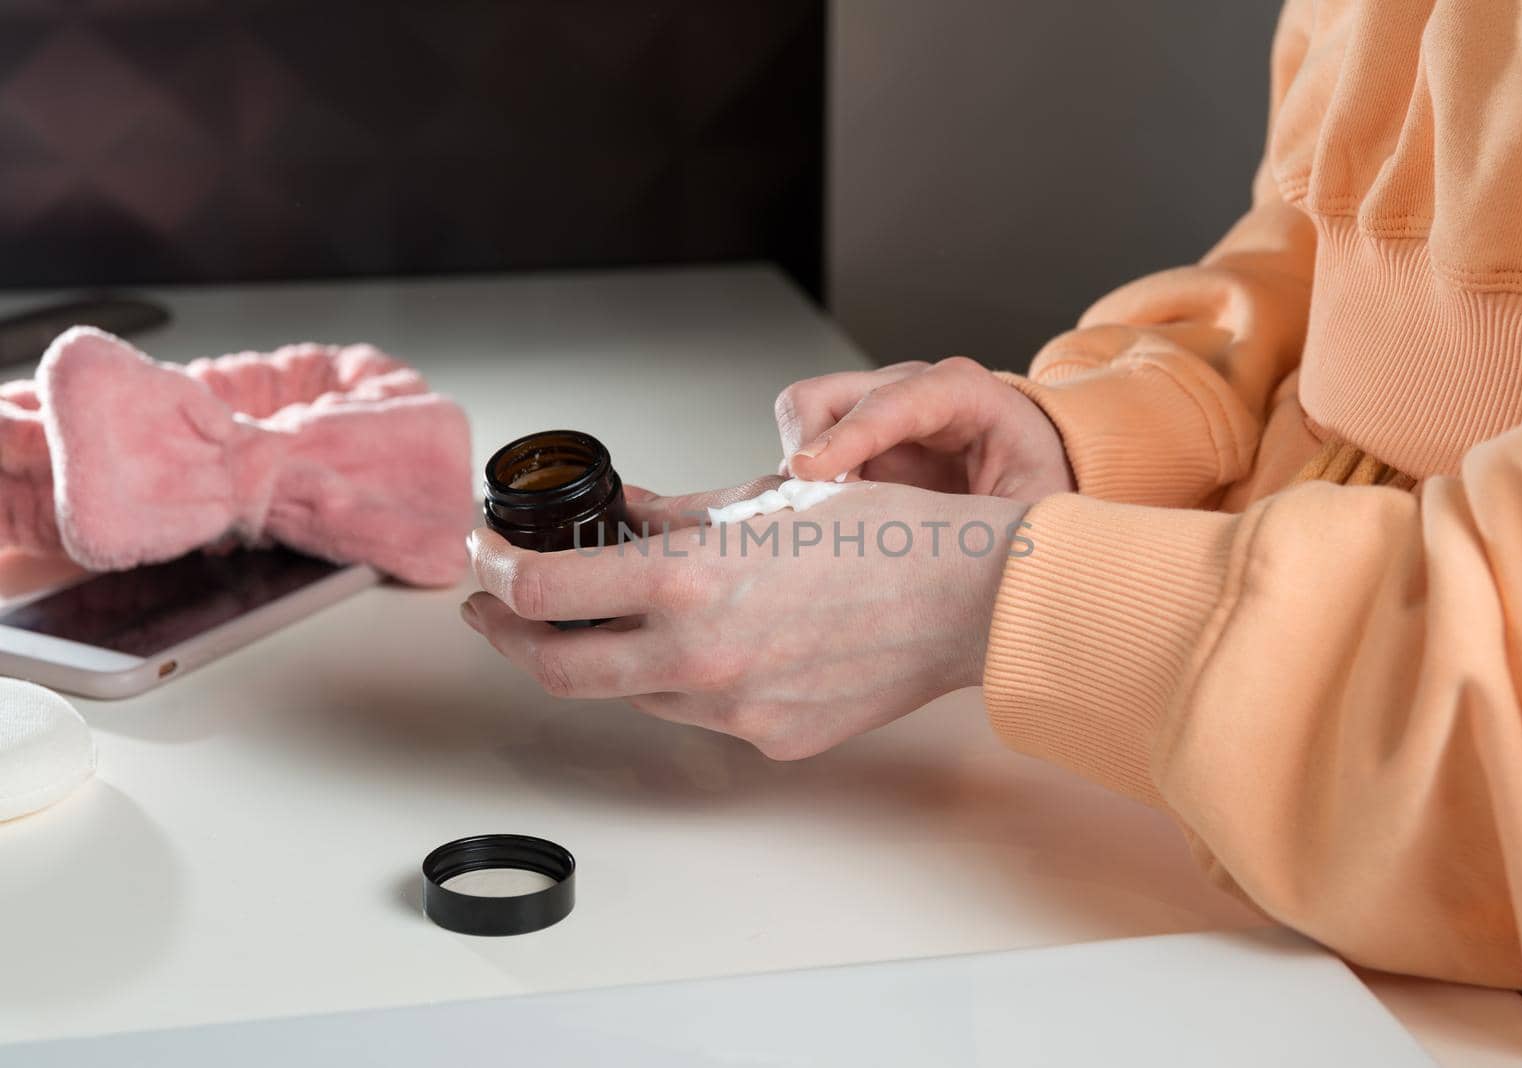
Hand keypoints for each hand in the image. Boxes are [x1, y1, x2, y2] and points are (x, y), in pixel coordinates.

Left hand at [462, 479, 1029, 758]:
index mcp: (688, 581)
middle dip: (510, 637)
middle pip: (557, 668)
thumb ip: (676, 514)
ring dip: (604, 658)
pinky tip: (710, 646)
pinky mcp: (770, 738)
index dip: (494, 574)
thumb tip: (624, 516)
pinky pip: (700, 714)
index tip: (487, 559)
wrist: (972, 597)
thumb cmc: (885, 534)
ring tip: (609, 621)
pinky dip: (683, 680)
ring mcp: (733, 709)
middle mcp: (699, 656)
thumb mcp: (767, 498)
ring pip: (632, 693)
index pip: (542, 593)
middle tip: (497, 609)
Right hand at [774, 357, 1074, 499]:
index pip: (891, 402)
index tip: (809, 474)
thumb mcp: (1032, 510)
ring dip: (800, 480)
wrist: (1044, 480)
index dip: (847, 437)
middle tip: (823, 517)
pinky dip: (805, 495)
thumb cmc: (1041, 491)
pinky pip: (804, 462)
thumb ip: (986, 520)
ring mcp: (875, 415)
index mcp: (965, 395)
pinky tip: (833, 528)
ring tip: (833, 528)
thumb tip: (928, 551)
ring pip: (800, 426)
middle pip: (821, 399)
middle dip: (806, 456)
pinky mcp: (856, 446)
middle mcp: (909, 391)